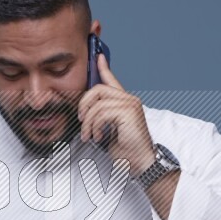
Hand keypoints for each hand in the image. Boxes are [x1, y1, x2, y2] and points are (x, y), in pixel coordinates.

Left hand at [77, 53, 155, 175]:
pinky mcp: (128, 112)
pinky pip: (101, 113)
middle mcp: (129, 100)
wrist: (139, 163)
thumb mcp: (109, 130)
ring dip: (88, 122)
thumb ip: (101, 117)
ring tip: (89, 136)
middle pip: (97, 89)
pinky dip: (95, 127)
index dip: (103, 67)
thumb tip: (85, 112)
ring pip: (97, 104)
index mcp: (125, 103)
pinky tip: (99, 137)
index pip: (112, 80)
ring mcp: (130, 105)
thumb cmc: (126, 150)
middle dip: (84, 105)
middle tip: (81, 121)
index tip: (98, 56)